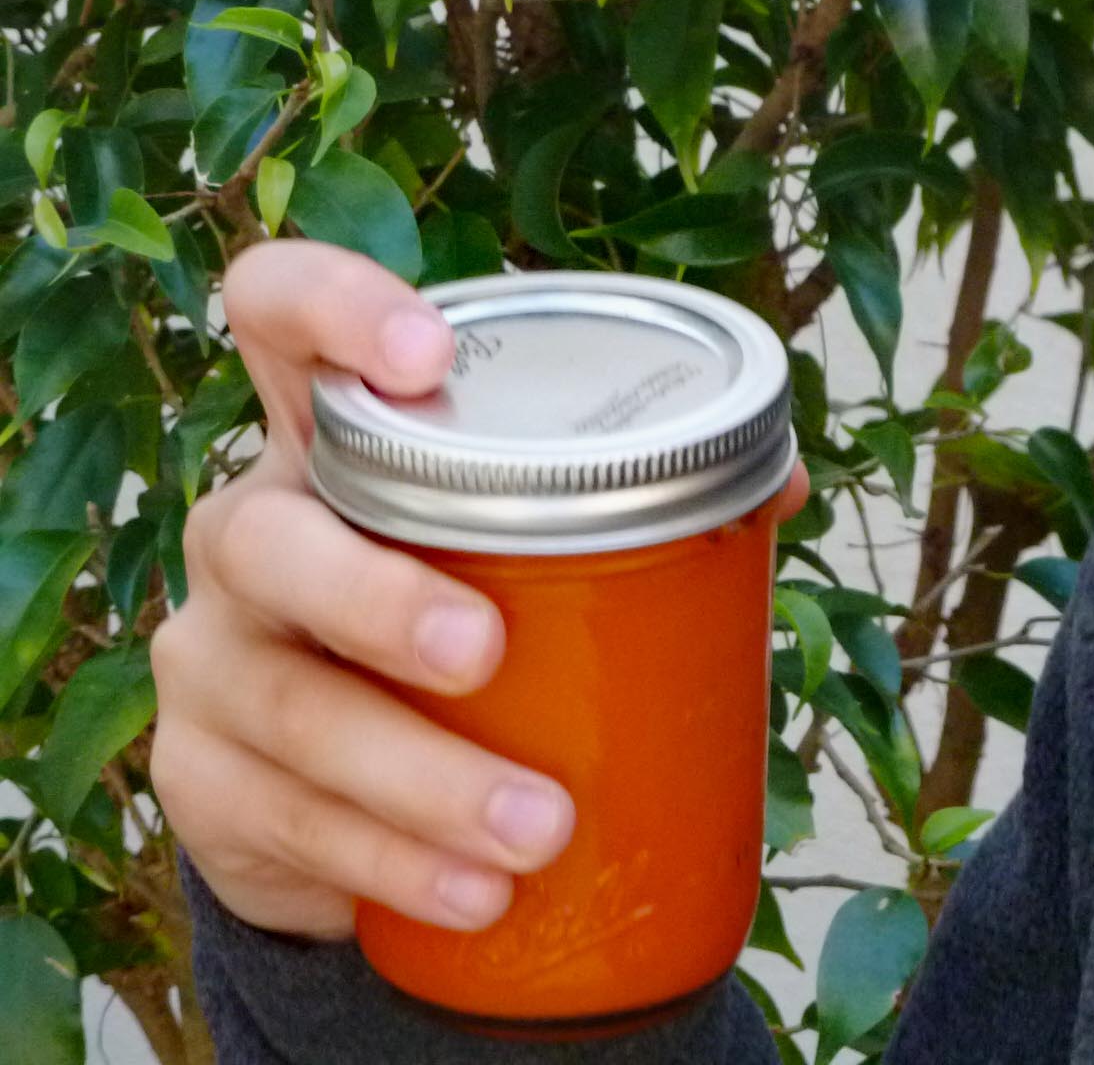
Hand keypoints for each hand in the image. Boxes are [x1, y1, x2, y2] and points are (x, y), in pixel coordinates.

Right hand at [151, 241, 809, 937]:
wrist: (346, 780)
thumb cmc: (459, 608)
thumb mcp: (529, 542)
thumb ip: (651, 498)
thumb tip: (784, 486)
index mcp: (331, 440)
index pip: (279, 317)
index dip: (331, 307)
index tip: (424, 355)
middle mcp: (252, 529)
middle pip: (266, 537)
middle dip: (374, 596)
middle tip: (482, 652)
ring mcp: (217, 654)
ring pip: (288, 701)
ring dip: (417, 772)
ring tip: (534, 826)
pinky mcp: (204, 777)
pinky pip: (286, 818)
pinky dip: (394, 860)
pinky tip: (476, 891)